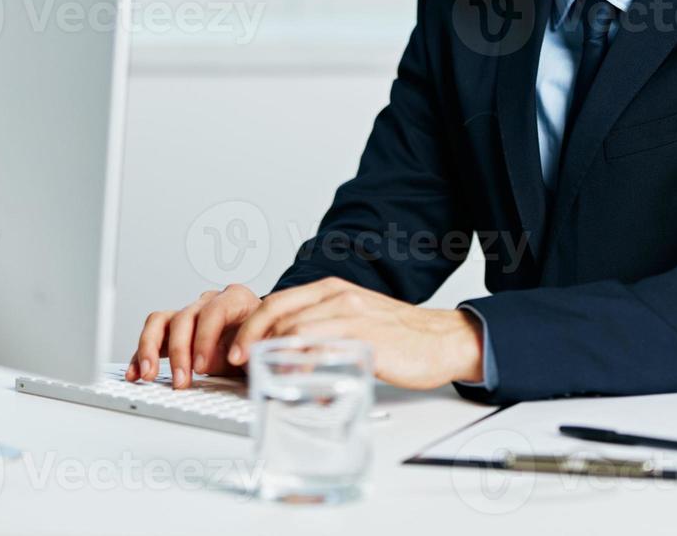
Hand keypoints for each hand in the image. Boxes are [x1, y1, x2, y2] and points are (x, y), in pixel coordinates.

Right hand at [127, 284, 260, 387]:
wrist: (262, 341)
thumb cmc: (266, 339)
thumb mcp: (269, 344)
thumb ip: (259, 349)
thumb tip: (250, 360)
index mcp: (236, 299)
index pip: (215, 311)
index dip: (206, 338)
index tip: (203, 366)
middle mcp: (209, 303)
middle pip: (184, 317)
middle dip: (179, 351)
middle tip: (182, 379)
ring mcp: (190, 315)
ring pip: (161, 322)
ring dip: (151, 349)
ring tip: (149, 375)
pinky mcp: (175, 332)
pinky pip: (153, 338)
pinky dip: (141, 356)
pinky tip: (136, 373)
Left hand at [226, 277, 483, 389]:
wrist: (441, 339)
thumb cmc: (398, 335)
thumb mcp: (353, 318)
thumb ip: (322, 327)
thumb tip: (286, 352)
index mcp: (331, 290)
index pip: (277, 302)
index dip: (250, 325)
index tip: (235, 349)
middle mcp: (338, 297)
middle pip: (278, 313)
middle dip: (250, 338)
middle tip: (238, 363)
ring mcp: (351, 316)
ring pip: (296, 330)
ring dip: (272, 355)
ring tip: (262, 376)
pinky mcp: (366, 339)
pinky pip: (324, 352)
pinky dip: (304, 369)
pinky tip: (297, 385)